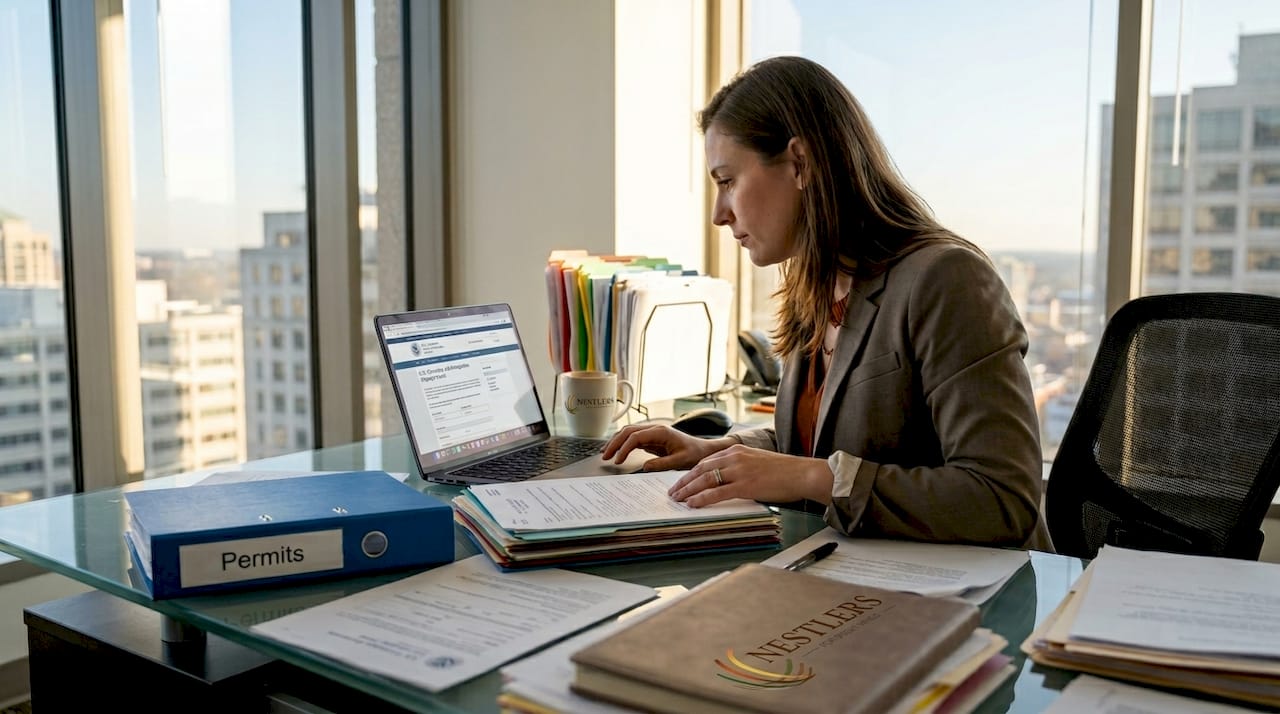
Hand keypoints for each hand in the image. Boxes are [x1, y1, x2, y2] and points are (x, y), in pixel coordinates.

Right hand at [601, 424, 733, 471]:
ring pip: (628, 433)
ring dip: (616, 442)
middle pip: (628, 431)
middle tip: (605, 457)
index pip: (636, 437)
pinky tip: (616, 452)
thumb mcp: (680, 462)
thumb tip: (645, 466)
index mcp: (661, 432)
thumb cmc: (695, 454)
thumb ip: (663, 464)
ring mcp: (653, 432)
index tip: (618, 461)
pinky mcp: (652, 438)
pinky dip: (623, 444)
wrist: (703, 450)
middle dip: (614, 443)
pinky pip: (633, 438)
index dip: (624, 448)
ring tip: (606, 454)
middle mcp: (655, 429)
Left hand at [668, 444, 833, 507]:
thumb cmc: (784, 471)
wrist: (802, 473)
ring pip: (705, 480)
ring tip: (677, 499)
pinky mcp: (745, 485)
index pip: (706, 460)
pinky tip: (692, 503)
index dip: (691, 472)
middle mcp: (734, 457)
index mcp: (736, 450)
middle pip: (700, 468)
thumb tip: (728, 481)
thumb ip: (740, 467)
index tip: (682, 481)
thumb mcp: (757, 462)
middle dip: (684, 481)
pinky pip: (717, 492)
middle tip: (673, 491)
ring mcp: (739, 470)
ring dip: (688, 490)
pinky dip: (702, 498)